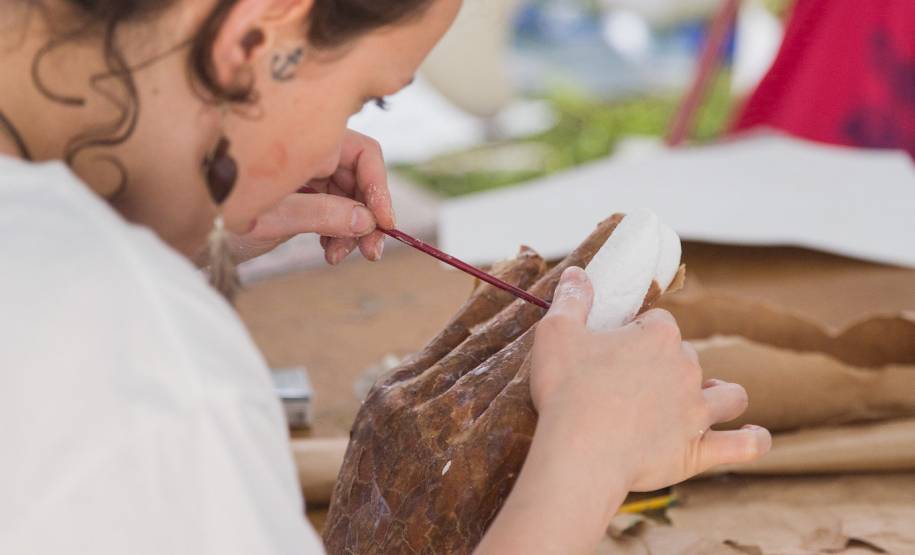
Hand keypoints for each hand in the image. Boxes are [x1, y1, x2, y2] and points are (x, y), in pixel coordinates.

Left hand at [228, 129, 394, 263]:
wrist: (181, 231)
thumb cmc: (213, 216)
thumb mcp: (271, 218)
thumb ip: (322, 214)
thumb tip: (366, 219)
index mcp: (301, 141)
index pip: (363, 154)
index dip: (380, 189)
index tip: (386, 225)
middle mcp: (306, 149)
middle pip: (359, 177)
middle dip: (368, 214)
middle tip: (371, 253)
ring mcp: (302, 170)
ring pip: (348, 195)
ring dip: (353, 227)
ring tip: (338, 257)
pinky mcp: (297, 191)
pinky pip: (332, 206)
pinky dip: (337, 229)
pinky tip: (328, 251)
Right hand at [530, 266, 771, 492]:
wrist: (580, 453)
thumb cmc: (566, 389)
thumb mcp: (556, 332)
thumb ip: (572, 298)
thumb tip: (578, 270)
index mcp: (658, 336)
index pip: (658, 323)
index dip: (637, 333)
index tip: (615, 348)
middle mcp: (687, 369)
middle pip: (688, 357)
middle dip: (668, 365)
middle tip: (635, 383)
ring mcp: (697, 412)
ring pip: (728, 396)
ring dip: (720, 394)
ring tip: (703, 399)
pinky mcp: (698, 451)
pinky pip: (741, 446)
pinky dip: (751, 440)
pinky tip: (755, 437)